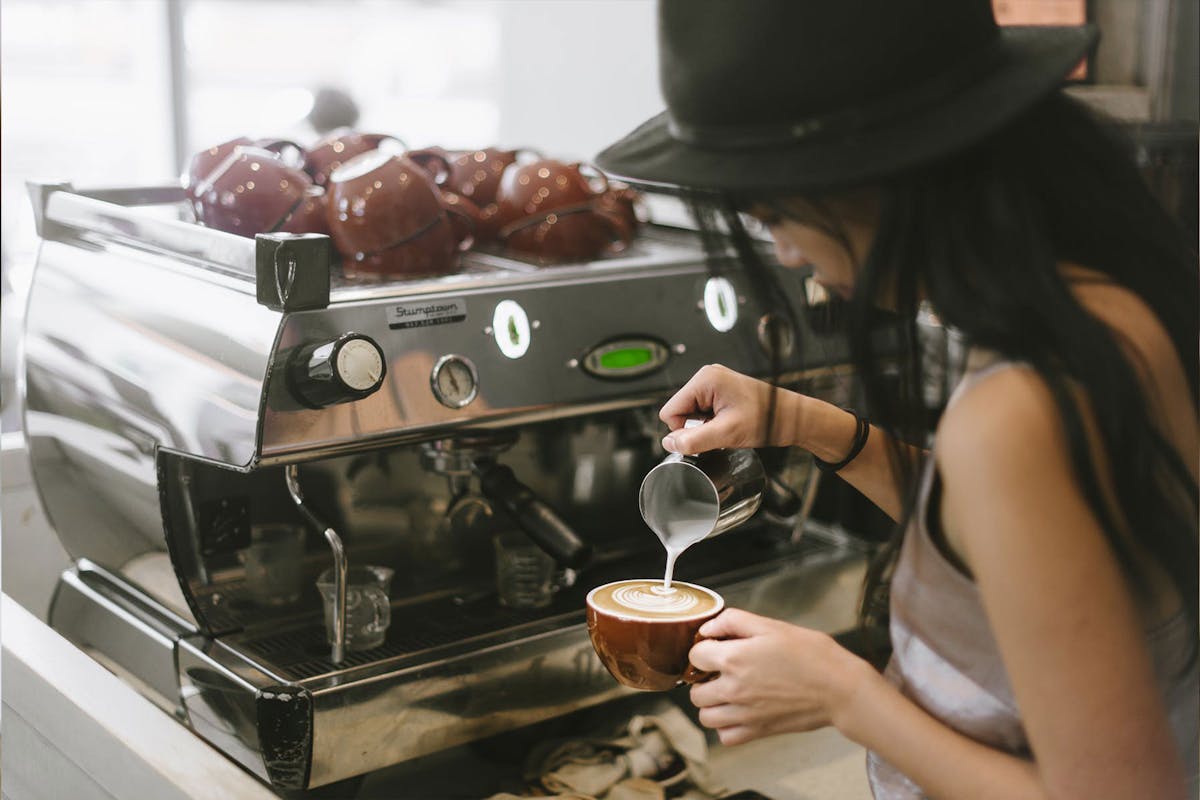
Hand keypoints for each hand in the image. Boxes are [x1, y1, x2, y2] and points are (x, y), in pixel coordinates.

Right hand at [659, 365, 791, 452]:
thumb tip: (669, 443)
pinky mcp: (721, 392)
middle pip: (680, 412)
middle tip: (722, 430)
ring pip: (691, 414)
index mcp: (705, 379)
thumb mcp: (727, 433)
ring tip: (729, 426)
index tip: (707, 433)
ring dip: (706, 427)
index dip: (684, 430)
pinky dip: (713, 423)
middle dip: (697, 427)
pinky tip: (729, 424)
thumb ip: (694, 440)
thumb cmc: (768, 418)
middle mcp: (707, 377)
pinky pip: (703, 412)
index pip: (670, 411)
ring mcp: (714, 384)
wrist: (793, 418)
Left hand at [687, 608, 874, 745]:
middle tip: (720, 671)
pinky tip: (738, 711)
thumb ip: (733, 622)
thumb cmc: (811, 654)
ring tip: (727, 692)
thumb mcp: (771, 626)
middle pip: (694, 690)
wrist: (839, 688)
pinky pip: (725, 736)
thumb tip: (707, 629)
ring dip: (711, 704)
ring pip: (705, 716)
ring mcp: (744, 714)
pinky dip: (726, 727)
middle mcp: (733, 689)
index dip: (704, 648)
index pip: (695, 657)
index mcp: (734, 659)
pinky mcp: (758, 731)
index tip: (716, 648)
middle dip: (703, 678)